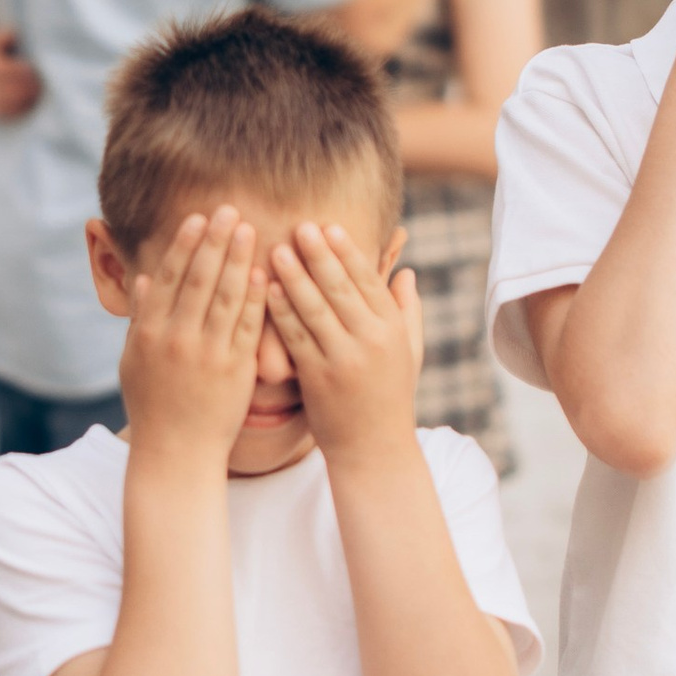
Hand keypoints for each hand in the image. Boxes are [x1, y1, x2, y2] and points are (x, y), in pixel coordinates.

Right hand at [117, 210, 267, 465]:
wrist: (175, 452)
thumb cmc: (153, 405)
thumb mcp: (133, 361)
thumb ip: (140, 318)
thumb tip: (143, 278)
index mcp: (148, 334)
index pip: (168, 279)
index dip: (185, 245)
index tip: (198, 217)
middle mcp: (176, 340)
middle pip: (199, 280)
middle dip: (215, 242)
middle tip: (229, 210)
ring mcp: (206, 355)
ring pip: (225, 298)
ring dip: (238, 260)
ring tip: (249, 230)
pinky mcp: (234, 370)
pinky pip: (247, 327)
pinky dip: (256, 299)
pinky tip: (265, 273)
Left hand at [265, 219, 423, 467]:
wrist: (374, 450)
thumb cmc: (390, 397)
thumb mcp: (410, 353)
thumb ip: (408, 310)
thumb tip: (406, 271)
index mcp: (391, 329)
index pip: (368, 280)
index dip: (347, 252)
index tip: (329, 226)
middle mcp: (370, 341)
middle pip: (340, 288)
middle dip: (319, 255)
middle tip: (300, 225)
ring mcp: (343, 360)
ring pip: (315, 310)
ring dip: (294, 277)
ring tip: (277, 250)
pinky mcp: (318, 378)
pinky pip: (296, 338)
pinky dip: (280, 312)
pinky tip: (266, 290)